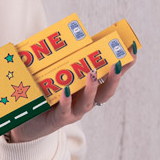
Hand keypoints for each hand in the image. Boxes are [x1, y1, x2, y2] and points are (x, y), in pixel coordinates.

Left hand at [8, 46, 137, 142]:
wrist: (27, 122)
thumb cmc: (41, 97)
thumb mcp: (52, 76)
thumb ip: (58, 60)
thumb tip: (58, 36)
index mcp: (87, 89)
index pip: (109, 76)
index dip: (123, 65)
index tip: (132, 48)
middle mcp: (85, 101)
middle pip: (107, 91)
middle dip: (115, 77)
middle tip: (118, 62)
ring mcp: (75, 112)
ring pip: (89, 101)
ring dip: (93, 87)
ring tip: (93, 73)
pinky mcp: (60, 119)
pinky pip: (66, 110)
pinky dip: (67, 100)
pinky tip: (66, 90)